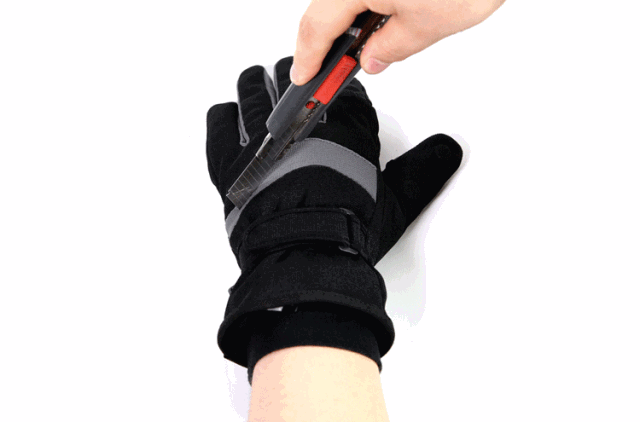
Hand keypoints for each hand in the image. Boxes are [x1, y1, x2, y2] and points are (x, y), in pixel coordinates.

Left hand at [206, 57, 461, 371]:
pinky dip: (228, 116)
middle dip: (300, 84)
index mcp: (343, 128)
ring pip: (254, 89)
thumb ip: (424, 170)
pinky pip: (221, 120)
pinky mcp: (229, 160)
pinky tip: (236, 121)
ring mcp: (260, 139)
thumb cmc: (348, 234)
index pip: (341, 93)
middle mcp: (300, 124)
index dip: (339, 93)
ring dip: (261, 88)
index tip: (337, 99)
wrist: (304, 259)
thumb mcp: (399, 205)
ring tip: (262, 93)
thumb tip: (449, 148)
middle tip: (299, 94)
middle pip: (295, 81)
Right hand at [291, 0, 506, 84]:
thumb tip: (372, 58)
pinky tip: (376, 18)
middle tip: (326, 68)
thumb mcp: (427, 26)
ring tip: (359, 49)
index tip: (304, 76)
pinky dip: (361, 4)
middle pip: (325, 8)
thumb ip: (390, 48)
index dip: (308, 57)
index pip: (317, 26)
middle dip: (323, 41)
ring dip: (345, 22)